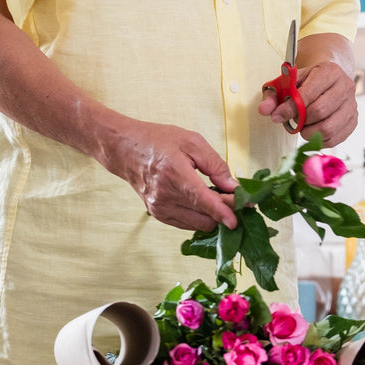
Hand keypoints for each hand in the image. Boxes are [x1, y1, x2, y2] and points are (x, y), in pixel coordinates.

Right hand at [106, 119, 238, 231]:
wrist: (126, 149)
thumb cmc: (159, 140)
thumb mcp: (192, 142)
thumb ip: (215, 165)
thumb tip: (233, 186)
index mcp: (175, 175)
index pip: (203, 201)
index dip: (223, 212)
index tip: (238, 219)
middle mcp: (165, 197)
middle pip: (204, 216)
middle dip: (224, 210)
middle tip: (235, 197)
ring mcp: (160, 209)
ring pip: (197, 224)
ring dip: (212, 215)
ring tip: (217, 196)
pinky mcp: (157, 214)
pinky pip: (186, 223)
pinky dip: (199, 216)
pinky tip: (202, 201)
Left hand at [258, 60, 357, 146]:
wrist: (328, 79)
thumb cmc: (306, 82)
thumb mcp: (287, 83)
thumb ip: (273, 95)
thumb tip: (264, 110)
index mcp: (329, 71)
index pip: (308, 94)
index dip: (290, 109)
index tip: (277, 117)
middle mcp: (345, 86)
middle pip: (320, 111)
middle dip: (300, 120)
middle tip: (293, 121)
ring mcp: (352, 104)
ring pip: (329, 128)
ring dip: (309, 132)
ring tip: (302, 127)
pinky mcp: (353, 120)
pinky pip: (335, 138)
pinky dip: (320, 140)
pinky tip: (312, 131)